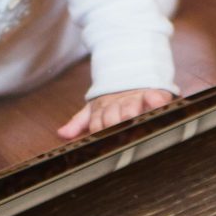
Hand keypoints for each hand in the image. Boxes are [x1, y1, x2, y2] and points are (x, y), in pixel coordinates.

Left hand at [60, 86, 175, 138]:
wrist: (133, 74)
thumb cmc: (114, 101)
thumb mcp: (94, 110)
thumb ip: (79, 122)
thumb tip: (61, 134)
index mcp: (102, 108)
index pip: (96, 124)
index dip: (97, 132)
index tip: (99, 140)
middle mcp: (119, 105)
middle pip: (113, 119)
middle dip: (113, 126)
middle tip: (116, 136)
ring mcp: (136, 99)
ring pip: (130, 110)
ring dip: (130, 115)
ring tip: (131, 121)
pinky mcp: (154, 94)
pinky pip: (154, 97)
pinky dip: (154, 100)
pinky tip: (154, 102)